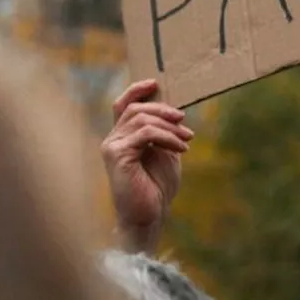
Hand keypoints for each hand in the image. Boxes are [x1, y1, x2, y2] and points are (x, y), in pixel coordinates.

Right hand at [101, 80, 192, 252]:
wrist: (149, 216)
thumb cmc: (156, 189)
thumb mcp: (166, 154)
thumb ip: (165, 133)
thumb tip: (175, 112)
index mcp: (122, 138)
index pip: (123, 105)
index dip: (136, 90)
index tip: (155, 83)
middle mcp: (113, 139)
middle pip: (135, 109)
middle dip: (163, 110)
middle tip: (184, 122)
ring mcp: (112, 146)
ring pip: (141, 119)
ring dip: (169, 126)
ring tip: (187, 139)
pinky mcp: (116, 155)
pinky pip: (144, 133)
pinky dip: (166, 137)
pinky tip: (181, 148)